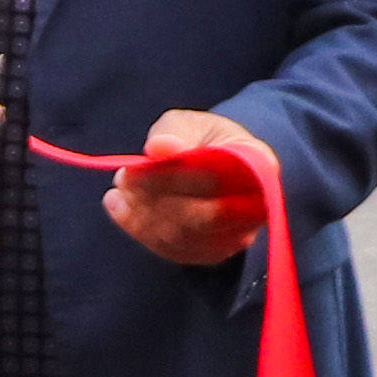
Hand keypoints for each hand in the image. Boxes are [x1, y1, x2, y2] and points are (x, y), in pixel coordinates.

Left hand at [100, 109, 276, 267]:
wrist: (213, 163)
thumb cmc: (200, 139)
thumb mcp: (189, 124)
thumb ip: (175, 133)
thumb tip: (157, 147)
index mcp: (258, 166)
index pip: (214, 181)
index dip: (169, 177)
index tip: (131, 169)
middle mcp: (255, 208)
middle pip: (201, 216)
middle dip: (154, 199)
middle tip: (122, 180)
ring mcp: (237, 235)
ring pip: (184, 238)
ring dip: (143, 217)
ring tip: (119, 192)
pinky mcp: (213, 252)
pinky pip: (175, 251)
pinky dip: (141, 232)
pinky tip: (119, 209)